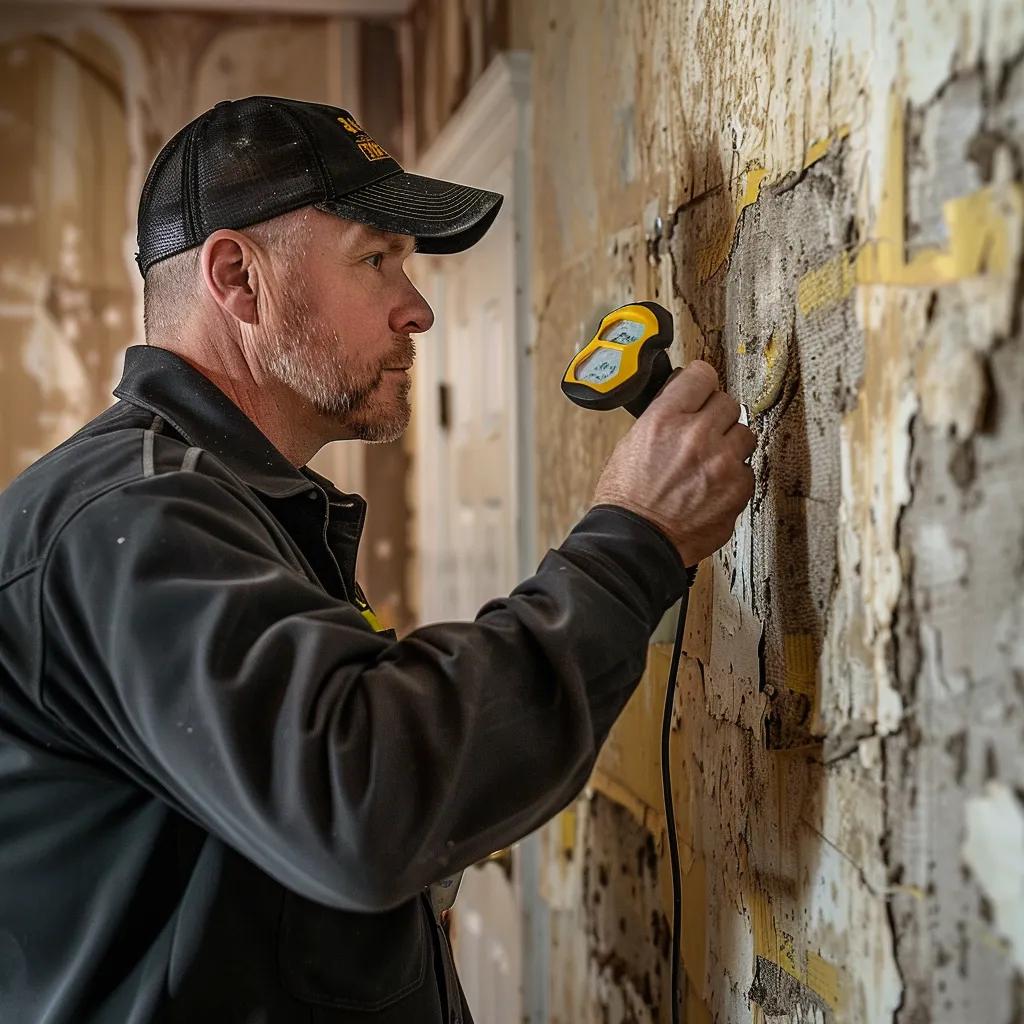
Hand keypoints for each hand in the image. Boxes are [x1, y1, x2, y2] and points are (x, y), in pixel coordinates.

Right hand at [592, 360, 755, 566]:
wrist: (635, 541)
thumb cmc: (626, 499)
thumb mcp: (630, 444)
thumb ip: (662, 419)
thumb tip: (683, 404)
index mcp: (665, 419)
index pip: (701, 375)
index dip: (701, 382)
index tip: (701, 389)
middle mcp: (696, 435)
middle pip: (728, 403)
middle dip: (716, 416)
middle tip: (703, 433)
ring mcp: (722, 462)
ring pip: (744, 434)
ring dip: (730, 445)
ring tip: (710, 463)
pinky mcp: (737, 489)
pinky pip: (747, 470)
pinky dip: (734, 477)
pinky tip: (713, 487)